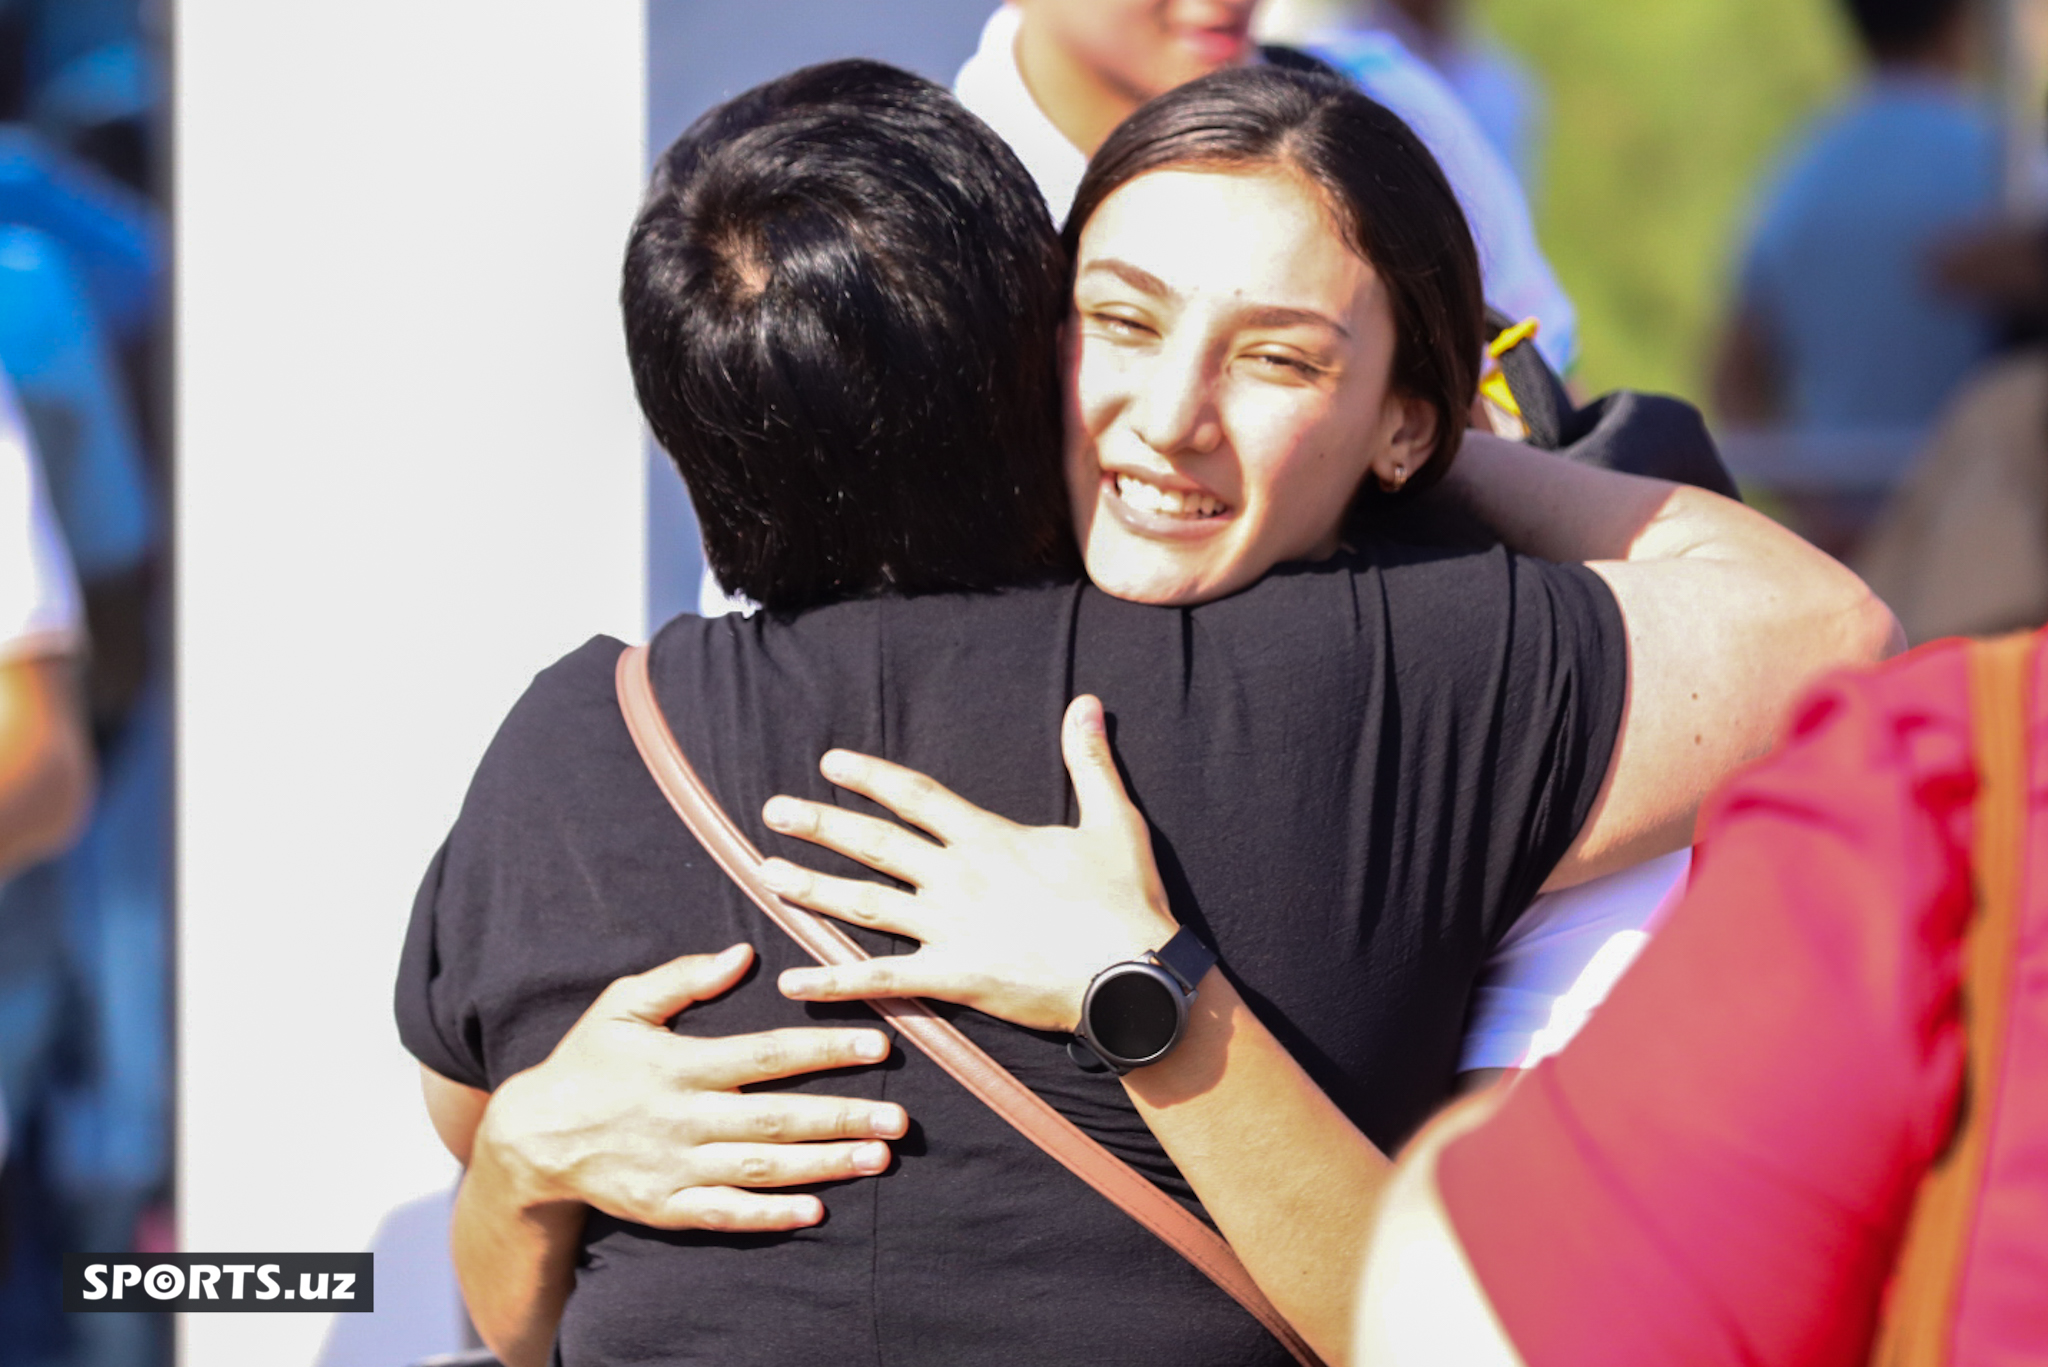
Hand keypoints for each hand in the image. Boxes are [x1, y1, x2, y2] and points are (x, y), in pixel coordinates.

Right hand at [474, 944, 906, 1231]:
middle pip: (776, 1118)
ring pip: (762, 1170)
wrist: (532, 1137)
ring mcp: (675, 1168)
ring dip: (823, 1165)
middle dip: (841, 1117)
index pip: (765, 1055)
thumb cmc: (588, 1061)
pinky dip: (770, 1216)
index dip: (824, 1049)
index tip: (878, 1046)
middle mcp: (683, 1119)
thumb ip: (682, 979)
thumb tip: (740, 954)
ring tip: (877, 1159)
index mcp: (679, 1065)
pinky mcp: (666, 1208)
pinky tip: (815, 1211)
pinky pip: (726, 1215)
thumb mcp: (622, 1006)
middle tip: (898, 1120)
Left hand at [758, 695, 1179, 1031]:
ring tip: (767, 874)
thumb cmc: (1126, 901)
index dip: (871, 777)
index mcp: (990, 838)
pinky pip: (882, 979)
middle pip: (876, 845)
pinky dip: (835, 980)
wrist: (1133, 978)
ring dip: (813, 888)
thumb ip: (1090, 762)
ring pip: (866, 905)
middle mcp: (959, 879)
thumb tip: (1087, 703)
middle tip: (772, 811)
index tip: (829, 762)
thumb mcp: (1114, 821)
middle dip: (821, 824)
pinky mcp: (954, 979)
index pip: (916, 797)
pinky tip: (793, 980)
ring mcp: (950, 930)